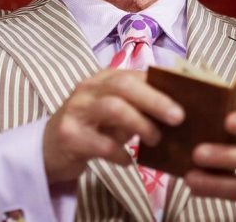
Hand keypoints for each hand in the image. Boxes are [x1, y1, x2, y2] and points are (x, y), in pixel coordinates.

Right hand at [43, 69, 184, 183]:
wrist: (48, 149)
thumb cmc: (91, 128)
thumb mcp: (114, 112)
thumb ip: (139, 107)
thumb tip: (177, 111)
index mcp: (103, 79)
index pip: (135, 75)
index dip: (161, 86)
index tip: (187, 100)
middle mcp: (88, 89)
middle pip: (124, 85)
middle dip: (155, 100)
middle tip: (178, 118)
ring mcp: (76, 110)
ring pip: (113, 107)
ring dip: (140, 124)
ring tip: (155, 139)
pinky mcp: (68, 135)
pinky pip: (101, 144)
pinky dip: (121, 154)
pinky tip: (129, 161)